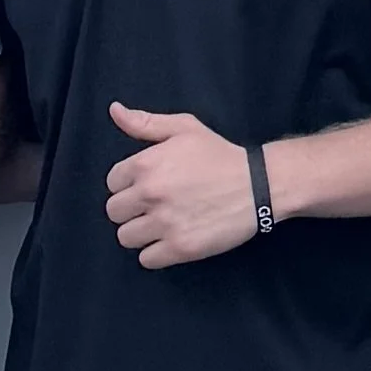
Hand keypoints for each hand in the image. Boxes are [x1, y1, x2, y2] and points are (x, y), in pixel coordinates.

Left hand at [105, 104, 257, 268]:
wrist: (258, 185)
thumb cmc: (219, 155)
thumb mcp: (184, 128)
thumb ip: (145, 122)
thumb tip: (114, 110)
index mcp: (145, 164)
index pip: (112, 183)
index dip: (128, 184)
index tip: (147, 185)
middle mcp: (150, 194)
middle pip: (114, 212)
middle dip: (130, 209)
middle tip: (154, 206)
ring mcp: (165, 223)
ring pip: (126, 238)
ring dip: (141, 233)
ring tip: (162, 224)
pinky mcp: (180, 248)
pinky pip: (147, 259)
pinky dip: (156, 253)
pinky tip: (171, 239)